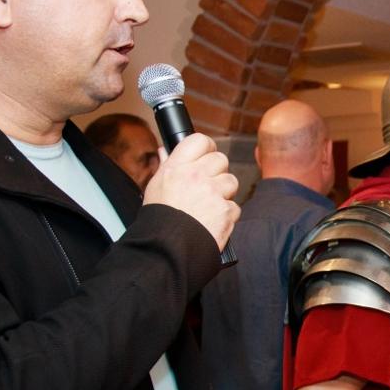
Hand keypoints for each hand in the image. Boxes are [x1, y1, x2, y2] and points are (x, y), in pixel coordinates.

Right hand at [141, 133, 240, 249]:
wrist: (167, 249)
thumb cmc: (159, 219)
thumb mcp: (155, 187)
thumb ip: (166, 166)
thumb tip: (166, 151)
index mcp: (177, 167)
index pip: (200, 140)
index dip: (207, 148)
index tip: (206, 156)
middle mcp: (196, 175)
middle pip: (221, 159)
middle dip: (217, 172)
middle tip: (207, 186)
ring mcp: (213, 193)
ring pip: (231, 181)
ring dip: (224, 193)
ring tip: (209, 206)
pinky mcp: (226, 211)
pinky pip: (234, 206)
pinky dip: (226, 215)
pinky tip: (212, 221)